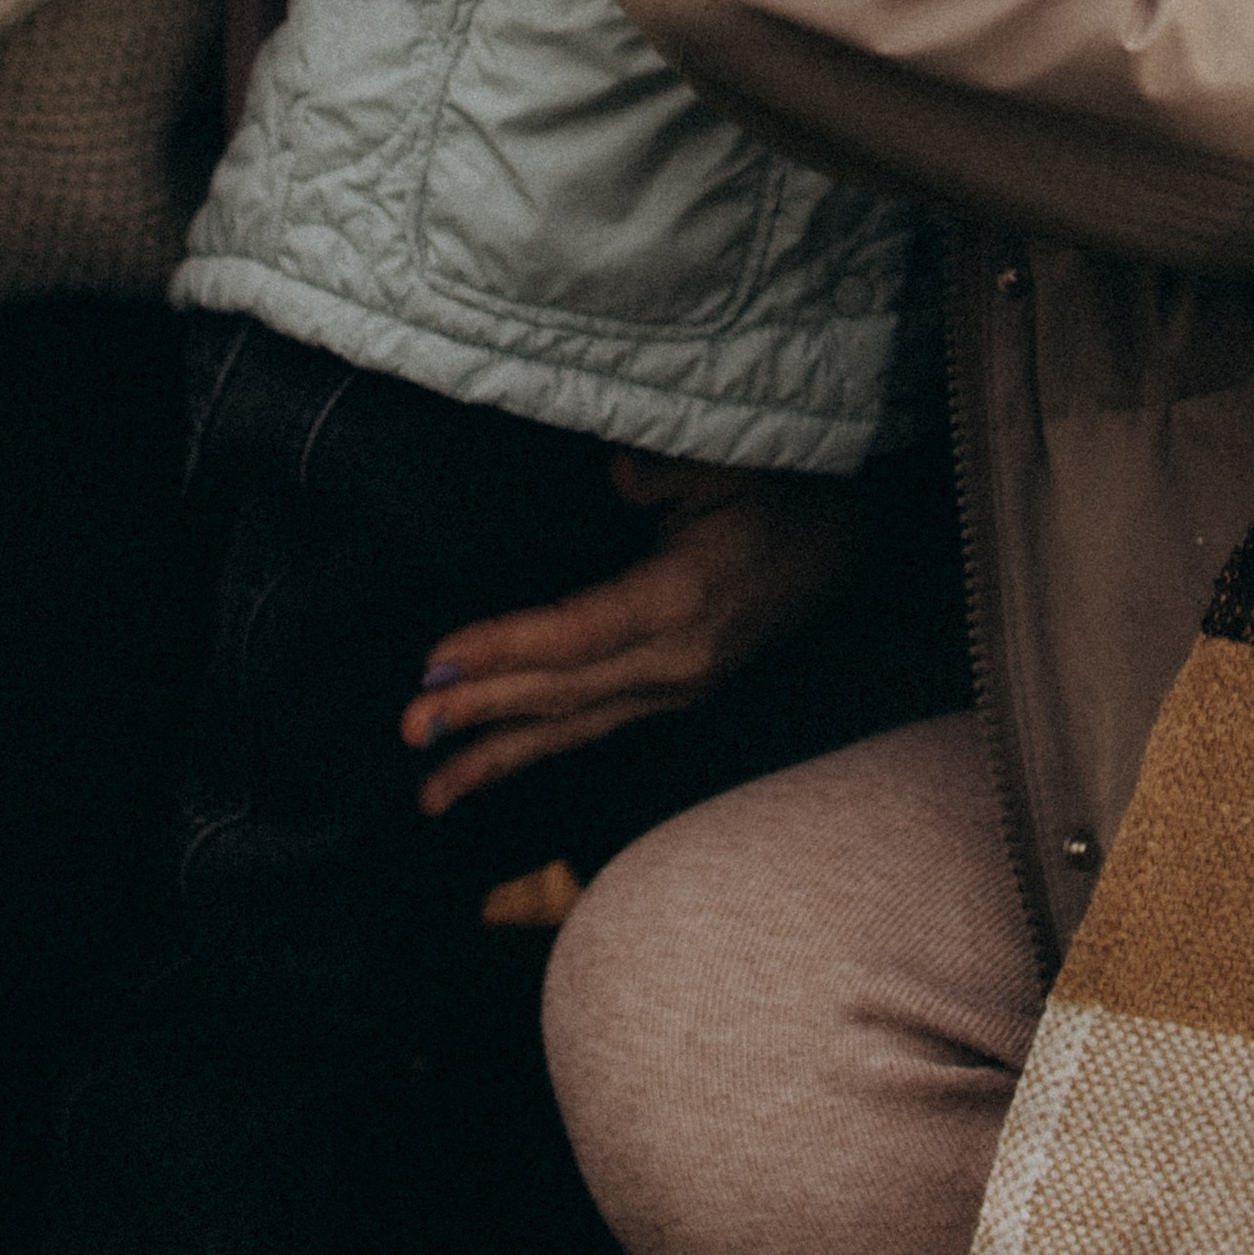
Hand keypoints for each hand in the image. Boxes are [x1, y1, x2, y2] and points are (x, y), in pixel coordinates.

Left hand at [399, 453, 865, 814]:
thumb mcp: (724, 463)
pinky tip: (490, 766)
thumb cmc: (779, 488)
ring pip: (575, 729)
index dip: (503, 650)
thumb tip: (612, 481)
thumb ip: (660, 473)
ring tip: (429, 792)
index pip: (575, 636)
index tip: (433, 664)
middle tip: (407, 731)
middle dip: (480, 714)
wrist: (846, 538)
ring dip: (498, 756)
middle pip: (563, 695)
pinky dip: (538, 748)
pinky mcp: (674, 693)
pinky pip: (593, 727)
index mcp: (683, 601)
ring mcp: (679, 686)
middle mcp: (678, 661)